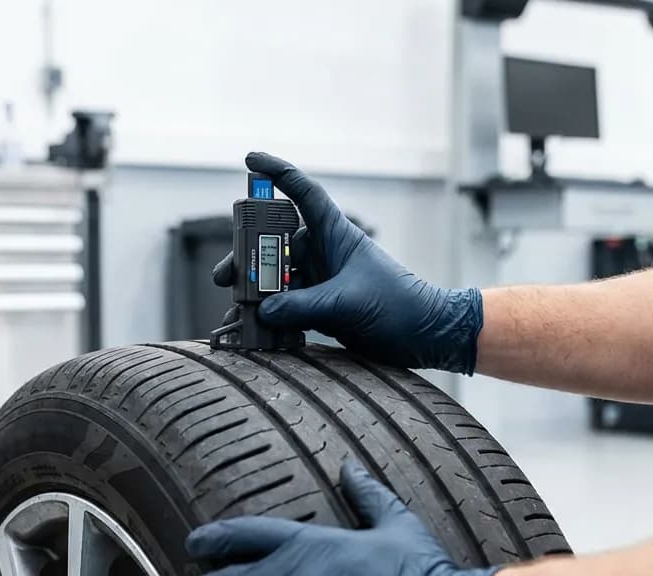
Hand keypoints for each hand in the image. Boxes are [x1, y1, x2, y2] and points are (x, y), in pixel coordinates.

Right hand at [213, 152, 482, 373]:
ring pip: (276, 279)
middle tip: (226, 278)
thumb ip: (303, 305)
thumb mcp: (348, 303)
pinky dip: (269, 318)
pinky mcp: (322, 308)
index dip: (278, 174)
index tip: (250, 160)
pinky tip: (255, 331)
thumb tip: (263, 310)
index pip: (304, 195)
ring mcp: (322, 281)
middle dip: (247, 258)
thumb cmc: (400, 308)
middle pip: (275, 244)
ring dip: (254, 294)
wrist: (426, 337)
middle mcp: (325, 254)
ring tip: (235, 311)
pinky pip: (286, 307)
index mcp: (337, 235)